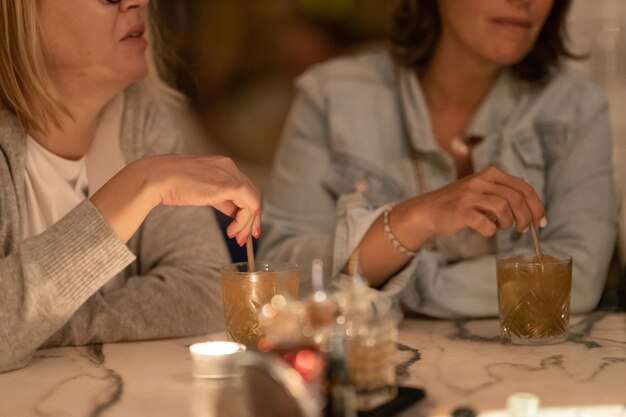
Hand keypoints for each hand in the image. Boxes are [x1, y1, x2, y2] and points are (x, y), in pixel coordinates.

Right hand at [91, 154, 260, 244]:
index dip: (246, 209)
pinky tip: (234, 230)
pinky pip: (249, 203)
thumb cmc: (171, 184)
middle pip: (251, 194)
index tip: (241, 227)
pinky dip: (245, 219)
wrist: (157, 178)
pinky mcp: (229, 185)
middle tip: (244, 238)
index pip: (243, 188)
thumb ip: (218, 198)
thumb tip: (231, 210)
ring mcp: (230, 174)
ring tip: (236, 237)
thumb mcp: (200, 190)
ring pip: (253, 200)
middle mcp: (229, 167)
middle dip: (250, 219)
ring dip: (247, 223)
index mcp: (222, 165)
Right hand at [412, 166, 544, 237]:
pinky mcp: (460, 211)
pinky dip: (491, 231)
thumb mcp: (482, 189)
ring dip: (508, 223)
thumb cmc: (459, 203)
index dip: (537, 206)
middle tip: (522, 229)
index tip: (540, 221)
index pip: (524, 187)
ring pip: (503, 208)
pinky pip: (485, 224)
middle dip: (525, 217)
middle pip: (517, 198)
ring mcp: (470, 196)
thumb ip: (503, 192)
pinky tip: (486, 230)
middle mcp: (481, 181)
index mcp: (491, 174)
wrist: (428, 210)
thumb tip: (530, 203)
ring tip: (501, 227)